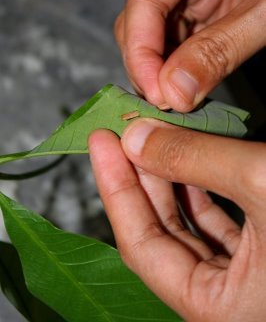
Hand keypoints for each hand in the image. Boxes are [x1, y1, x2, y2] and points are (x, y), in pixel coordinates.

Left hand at [89, 120, 265, 320]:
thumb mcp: (259, 181)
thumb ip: (194, 159)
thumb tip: (137, 139)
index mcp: (218, 308)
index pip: (140, 246)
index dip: (117, 189)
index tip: (102, 144)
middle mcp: (225, 299)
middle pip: (159, 233)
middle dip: (138, 178)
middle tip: (120, 136)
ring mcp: (240, 278)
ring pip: (186, 226)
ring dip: (167, 180)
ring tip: (150, 139)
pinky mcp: (257, 256)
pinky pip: (212, 223)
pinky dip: (197, 189)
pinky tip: (187, 160)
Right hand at [115, 0, 265, 111]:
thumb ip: (220, 48)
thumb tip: (175, 94)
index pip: (145, 0)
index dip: (141, 51)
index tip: (156, 94)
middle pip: (142, 19)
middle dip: (148, 64)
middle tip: (166, 103)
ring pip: (158, 35)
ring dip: (163, 71)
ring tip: (177, 101)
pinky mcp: (208, 7)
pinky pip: (182, 42)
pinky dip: (182, 68)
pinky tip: (187, 88)